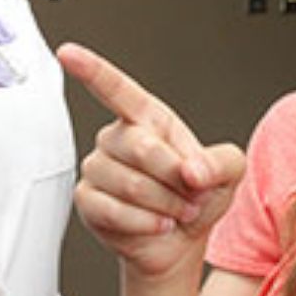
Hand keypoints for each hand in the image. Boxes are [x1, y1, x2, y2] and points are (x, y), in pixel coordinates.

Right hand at [57, 43, 243, 281]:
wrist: (180, 241)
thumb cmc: (198, 197)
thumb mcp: (227, 172)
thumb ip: (220, 162)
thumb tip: (192, 169)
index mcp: (147, 118)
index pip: (116, 89)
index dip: (91, 70)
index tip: (67, 53)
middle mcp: (117, 138)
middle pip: (142, 148)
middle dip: (176, 178)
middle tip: (191, 194)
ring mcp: (98, 168)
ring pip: (132, 185)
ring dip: (166, 206)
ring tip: (174, 211)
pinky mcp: (87, 200)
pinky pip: (115, 211)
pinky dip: (147, 223)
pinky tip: (157, 224)